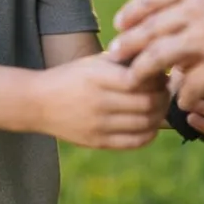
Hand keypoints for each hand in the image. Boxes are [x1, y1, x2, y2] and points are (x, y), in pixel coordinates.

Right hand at [30, 54, 169, 149]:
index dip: (157, 79)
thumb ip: (121, 61)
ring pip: (145, 124)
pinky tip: (150, 125)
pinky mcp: (96, 142)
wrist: (37, 103)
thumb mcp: (91, 62)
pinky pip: (133, 142)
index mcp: (97, 77)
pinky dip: (149, 134)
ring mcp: (97, 124)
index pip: (140, 80)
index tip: (161, 75)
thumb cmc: (70, 77)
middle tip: (166, 91)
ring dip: (159, 115)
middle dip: (163, 97)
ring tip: (159, 107)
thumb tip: (157, 62)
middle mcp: (98, 101)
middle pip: (147, 103)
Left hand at [106, 0, 203, 108]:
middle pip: (145, 29)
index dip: (132, 13)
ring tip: (134, 84)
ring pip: (155, 58)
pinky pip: (187, 86)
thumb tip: (193, 1)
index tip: (121, 25)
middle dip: (125, 45)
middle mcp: (199, 7)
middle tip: (115, 58)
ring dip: (141, 73)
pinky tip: (181, 103)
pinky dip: (180, 96)